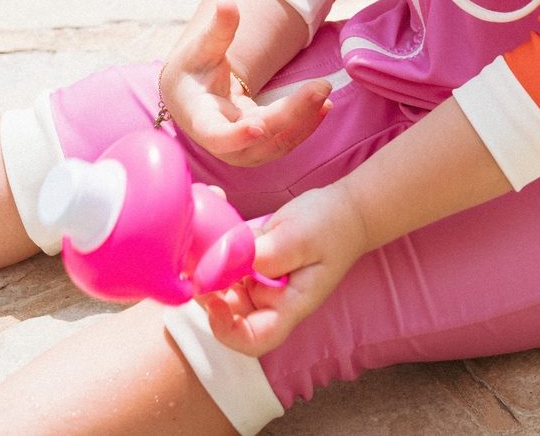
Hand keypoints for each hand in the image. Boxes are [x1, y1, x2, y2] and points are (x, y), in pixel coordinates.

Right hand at [158, 0, 331, 166]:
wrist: (193, 95)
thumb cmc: (194, 69)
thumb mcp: (202, 48)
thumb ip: (219, 29)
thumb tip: (227, 2)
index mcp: (200, 119)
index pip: (216, 136)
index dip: (235, 136)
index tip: (257, 128)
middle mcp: (222, 142)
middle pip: (260, 138)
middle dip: (292, 114)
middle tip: (321, 87)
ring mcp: (242, 149)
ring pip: (277, 144)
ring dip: (304, 121)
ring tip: (325, 93)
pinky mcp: (260, 145)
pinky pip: (285, 141)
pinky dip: (306, 125)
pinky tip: (324, 107)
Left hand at [203, 181, 367, 355]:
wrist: (346, 209)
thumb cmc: (331, 226)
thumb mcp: (300, 237)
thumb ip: (266, 254)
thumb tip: (224, 262)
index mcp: (288, 305)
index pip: (253, 339)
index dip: (226, 329)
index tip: (211, 299)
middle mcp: (270, 299)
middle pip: (228, 311)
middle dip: (206, 286)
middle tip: (193, 253)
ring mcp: (261, 280)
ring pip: (222, 282)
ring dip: (206, 257)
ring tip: (200, 221)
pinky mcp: (255, 259)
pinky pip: (229, 256)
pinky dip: (217, 236)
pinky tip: (216, 201)